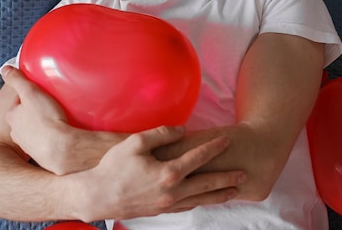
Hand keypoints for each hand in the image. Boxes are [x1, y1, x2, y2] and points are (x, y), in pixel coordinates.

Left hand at [2, 66, 122, 174]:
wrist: (60, 150)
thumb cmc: (45, 121)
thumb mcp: (31, 93)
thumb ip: (18, 80)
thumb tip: (6, 69)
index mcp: (12, 115)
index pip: (19, 100)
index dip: (30, 95)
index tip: (41, 93)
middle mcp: (15, 131)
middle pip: (25, 115)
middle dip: (35, 110)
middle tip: (50, 105)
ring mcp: (27, 144)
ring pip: (34, 129)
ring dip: (42, 125)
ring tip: (57, 118)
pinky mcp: (39, 154)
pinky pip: (43, 141)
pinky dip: (49, 137)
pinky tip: (59, 134)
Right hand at [66, 126, 246, 221]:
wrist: (98, 196)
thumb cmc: (114, 168)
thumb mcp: (135, 143)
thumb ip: (161, 134)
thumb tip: (182, 131)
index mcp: (169, 173)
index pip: (198, 158)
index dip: (214, 148)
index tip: (226, 140)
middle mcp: (173, 191)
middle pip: (207, 184)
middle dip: (227, 178)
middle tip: (243, 174)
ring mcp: (167, 204)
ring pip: (200, 199)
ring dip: (218, 195)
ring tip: (234, 191)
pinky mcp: (160, 211)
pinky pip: (187, 207)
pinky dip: (200, 203)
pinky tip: (205, 199)